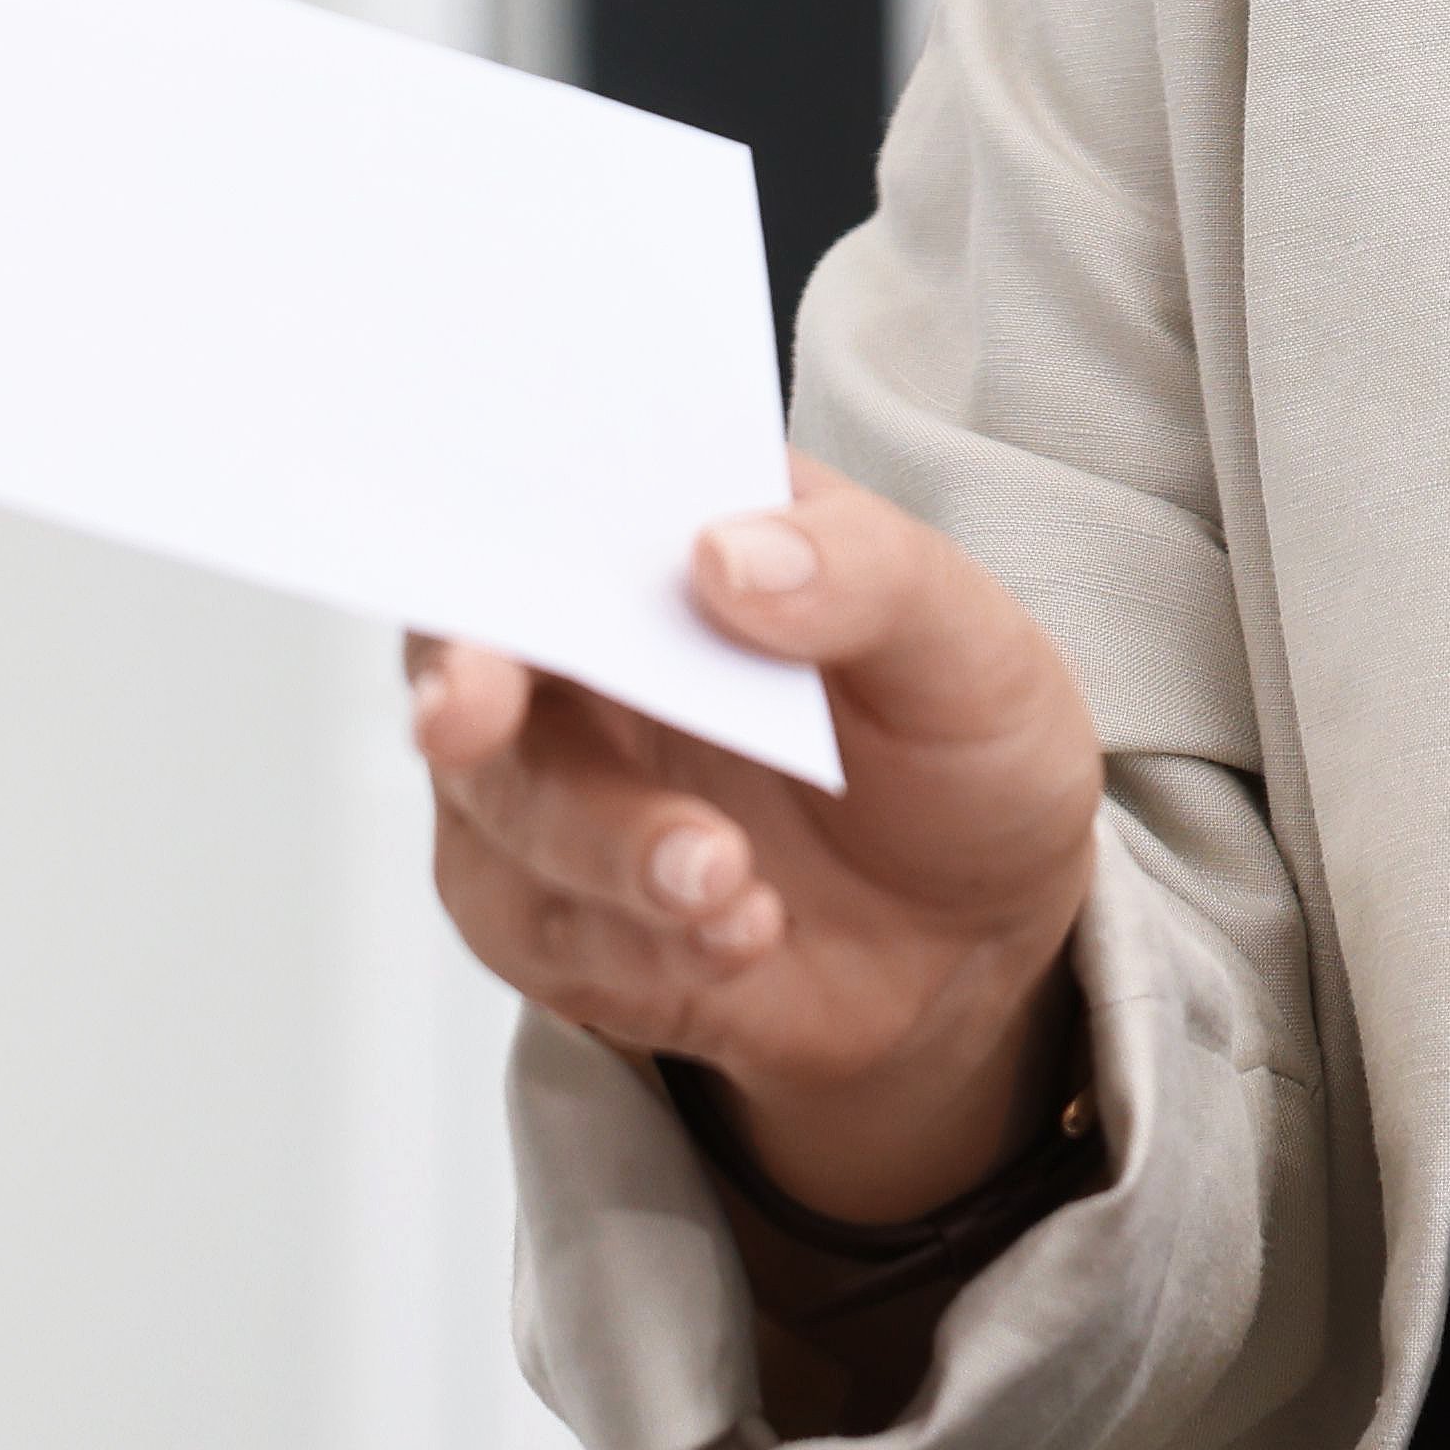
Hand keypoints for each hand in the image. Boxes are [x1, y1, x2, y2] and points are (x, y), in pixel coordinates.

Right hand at [414, 464, 1102, 1222]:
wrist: (978, 941)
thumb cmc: (959, 751)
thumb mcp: (966, 644)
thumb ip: (865, 576)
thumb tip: (726, 553)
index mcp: (670, 540)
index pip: (537, 499)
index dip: (488, 525)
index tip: (486, 568)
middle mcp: (587, 659)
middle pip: (471, 659)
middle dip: (476, 701)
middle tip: (481, 718)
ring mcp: (560, 791)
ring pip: (500, 813)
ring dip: (604, 851)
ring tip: (729, 885)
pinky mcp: (566, 921)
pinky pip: (547, 937)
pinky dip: (640, 950)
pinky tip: (741, 938)